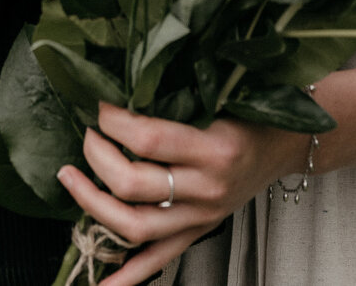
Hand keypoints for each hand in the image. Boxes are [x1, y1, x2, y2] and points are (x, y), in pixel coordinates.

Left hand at [57, 101, 306, 285]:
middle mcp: (206, 188)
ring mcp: (201, 218)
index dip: (115, 122)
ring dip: (94, 205)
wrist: (285, 145)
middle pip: (134, 185)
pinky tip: (100, 283)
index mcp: (213, 148)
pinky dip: (127, 275)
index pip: (149, 138)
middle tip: (87, 136)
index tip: (100, 107)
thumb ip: (174, 99)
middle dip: (98, 158)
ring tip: (70, 178)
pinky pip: (158, 260)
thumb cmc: (249, 113)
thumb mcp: (218, 97)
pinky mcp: (198, 233)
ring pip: (135, 226)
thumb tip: (120, 89)